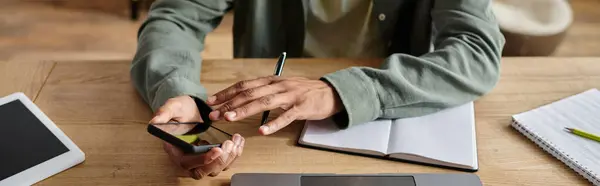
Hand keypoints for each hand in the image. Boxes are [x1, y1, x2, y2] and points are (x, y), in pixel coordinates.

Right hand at [150, 96, 244, 178]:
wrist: (190, 108)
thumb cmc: (180, 109)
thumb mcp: (172, 107)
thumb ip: (163, 113)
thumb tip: (154, 122)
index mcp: (175, 150)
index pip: (187, 163)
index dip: (203, 159)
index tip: (216, 149)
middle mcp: (187, 158)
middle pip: (203, 171)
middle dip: (219, 160)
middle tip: (229, 144)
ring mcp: (200, 159)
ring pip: (216, 168)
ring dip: (229, 157)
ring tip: (235, 141)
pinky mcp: (211, 155)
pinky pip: (224, 161)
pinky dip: (234, 154)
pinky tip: (239, 141)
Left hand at [206, 76, 342, 134]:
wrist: (329, 92)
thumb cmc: (304, 91)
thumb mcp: (282, 86)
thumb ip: (264, 90)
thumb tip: (242, 98)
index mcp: (272, 80)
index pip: (244, 85)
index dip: (227, 92)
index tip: (211, 101)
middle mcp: (279, 85)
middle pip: (250, 93)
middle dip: (229, 103)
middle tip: (214, 113)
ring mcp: (290, 96)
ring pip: (264, 102)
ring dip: (245, 110)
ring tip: (230, 118)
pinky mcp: (301, 107)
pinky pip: (286, 116)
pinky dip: (273, 124)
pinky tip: (262, 131)